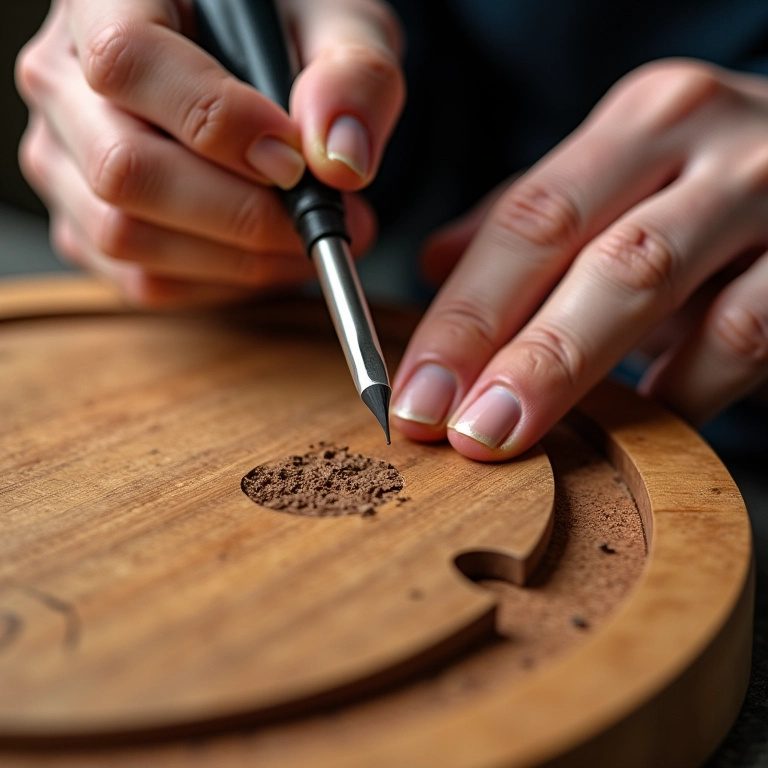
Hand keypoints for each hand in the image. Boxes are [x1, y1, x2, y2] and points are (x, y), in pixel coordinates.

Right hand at [16, 0, 403, 306]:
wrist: (260, 71)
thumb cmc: (289, 35)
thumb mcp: (340, 26)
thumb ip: (353, 77)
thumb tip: (340, 160)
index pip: (129, 61)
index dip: (216, 123)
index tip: (293, 161)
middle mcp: (65, 80)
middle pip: (124, 168)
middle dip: (241, 214)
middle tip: (320, 219)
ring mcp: (65, 159)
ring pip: (127, 236)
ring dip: (238, 258)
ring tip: (307, 238)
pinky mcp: (85, 223)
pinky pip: (143, 279)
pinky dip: (219, 283)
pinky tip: (267, 256)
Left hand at [392, 60, 767, 459]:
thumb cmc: (714, 185)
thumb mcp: (625, 179)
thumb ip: (534, 216)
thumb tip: (433, 263)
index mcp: (640, 124)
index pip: (525, 220)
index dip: (463, 314)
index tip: (416, 392)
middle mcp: (708, 146)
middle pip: (583, 251)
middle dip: (508, 351)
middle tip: (455, 428)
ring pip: (658, 290)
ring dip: (576, 375)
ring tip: (514, 435)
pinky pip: (747, 337)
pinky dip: (685, 390)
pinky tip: (638, 424)